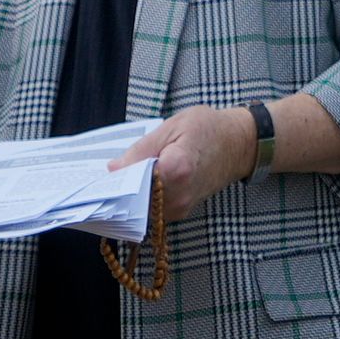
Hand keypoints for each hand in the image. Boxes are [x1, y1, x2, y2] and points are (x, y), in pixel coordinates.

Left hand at [112, 101, 260, 222]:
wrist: (238, 144)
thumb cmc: (207, 128)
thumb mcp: (172, 126)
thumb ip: (141, 149)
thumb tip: (113, 169)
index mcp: (176, 169)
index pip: (133, 183)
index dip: (115, 179)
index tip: (100, 174)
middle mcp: (178, 196)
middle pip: (134, 200)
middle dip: (120, 189)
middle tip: (107, 175)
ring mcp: (181, 208)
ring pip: (142, 208)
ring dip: (131, 194)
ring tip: (126, 174)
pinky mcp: (182, 212)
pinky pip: (153, 210)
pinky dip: (144, 198)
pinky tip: (142, 181)